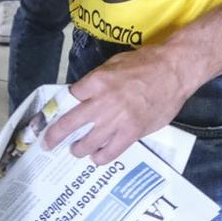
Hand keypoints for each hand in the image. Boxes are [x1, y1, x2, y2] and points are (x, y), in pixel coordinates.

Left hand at [43, 42, 197, 164]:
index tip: (58, 113)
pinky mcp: (131, 133)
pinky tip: (97, 157)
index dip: (63, 105)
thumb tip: (85, 94)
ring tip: (77, 150)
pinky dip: (100, 157)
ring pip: (87, 142)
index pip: (69, 97)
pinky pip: (110, 152)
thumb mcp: (114, 63)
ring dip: (78, 149)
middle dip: (54, 136)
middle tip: (47, 143)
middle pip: (69, 123)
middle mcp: (102, 102)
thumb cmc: (146, 62)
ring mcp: (116, 120)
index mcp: (97, 81)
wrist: (174, 70)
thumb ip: (98, 80)